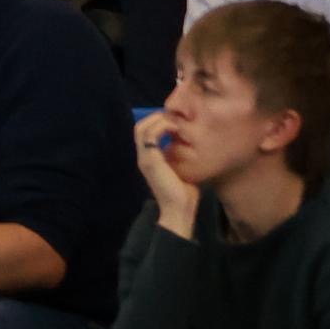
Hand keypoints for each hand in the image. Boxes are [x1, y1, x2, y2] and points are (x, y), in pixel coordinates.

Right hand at [135, 107, 197, 239]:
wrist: (179, 211)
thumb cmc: (184, 194)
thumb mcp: (181, 170)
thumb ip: (179, 158)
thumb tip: (189, 147)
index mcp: (149, 159)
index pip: (145, 133)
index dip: (158, 123)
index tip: (176, 121)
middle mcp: (143, 157)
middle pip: (140, 126)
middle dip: (156, 117)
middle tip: (175, 118)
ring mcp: (145, 158)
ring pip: (142, 127)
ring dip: (159, 120)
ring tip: (176, 122)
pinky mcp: (150, 160)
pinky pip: (151, 134)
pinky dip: (162, 126)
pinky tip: (176, 129)